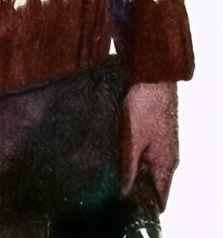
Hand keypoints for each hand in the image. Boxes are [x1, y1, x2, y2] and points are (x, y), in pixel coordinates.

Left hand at [121, 81, 178, 211]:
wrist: (153, 74)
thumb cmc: (146, 104)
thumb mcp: (133, 138)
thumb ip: (129, 167)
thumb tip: (124, 192)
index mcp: (167, 164)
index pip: (160, 198)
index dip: (142, 203)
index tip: (123, 204)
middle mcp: (168, 157)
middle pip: (151, 183)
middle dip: (133, 186)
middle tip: (110, 185)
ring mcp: (162, 144)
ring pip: (146, 167)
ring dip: (131, 168)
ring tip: (109, 168)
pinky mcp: (154, 132)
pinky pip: (144, 152)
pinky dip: (132, 154)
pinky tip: (115, 149)